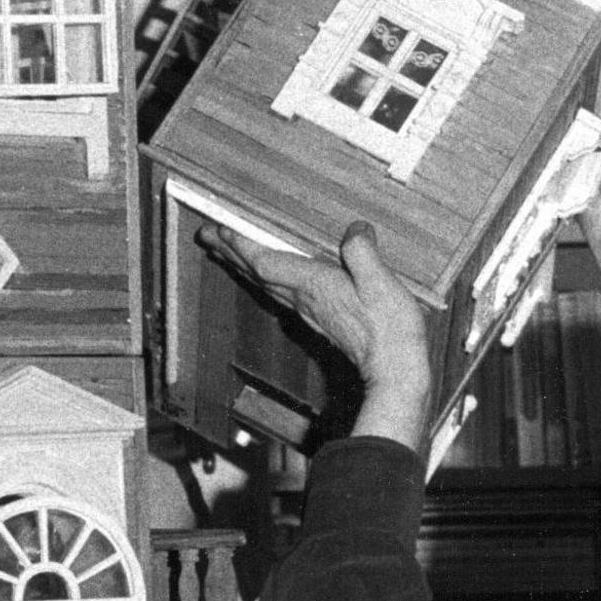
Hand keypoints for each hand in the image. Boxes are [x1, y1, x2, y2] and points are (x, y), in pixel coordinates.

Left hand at [202, 221, 432, 447]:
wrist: (394, 372)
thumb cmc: (390, 331)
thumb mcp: (382, 283)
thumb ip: (363, 253)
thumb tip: (355, 229)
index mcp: (314, 285)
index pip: (265, 261)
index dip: (240, 243)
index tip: (216, 228)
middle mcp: (304, 298)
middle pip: (256, 272)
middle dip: (230, 251)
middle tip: (205, 235)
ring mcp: (308, 311)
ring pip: (264, 284)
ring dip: (241, 265)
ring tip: (223, 251)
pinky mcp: (318, 319)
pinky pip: (278, 294)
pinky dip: (262, 279)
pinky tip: (263, 278)